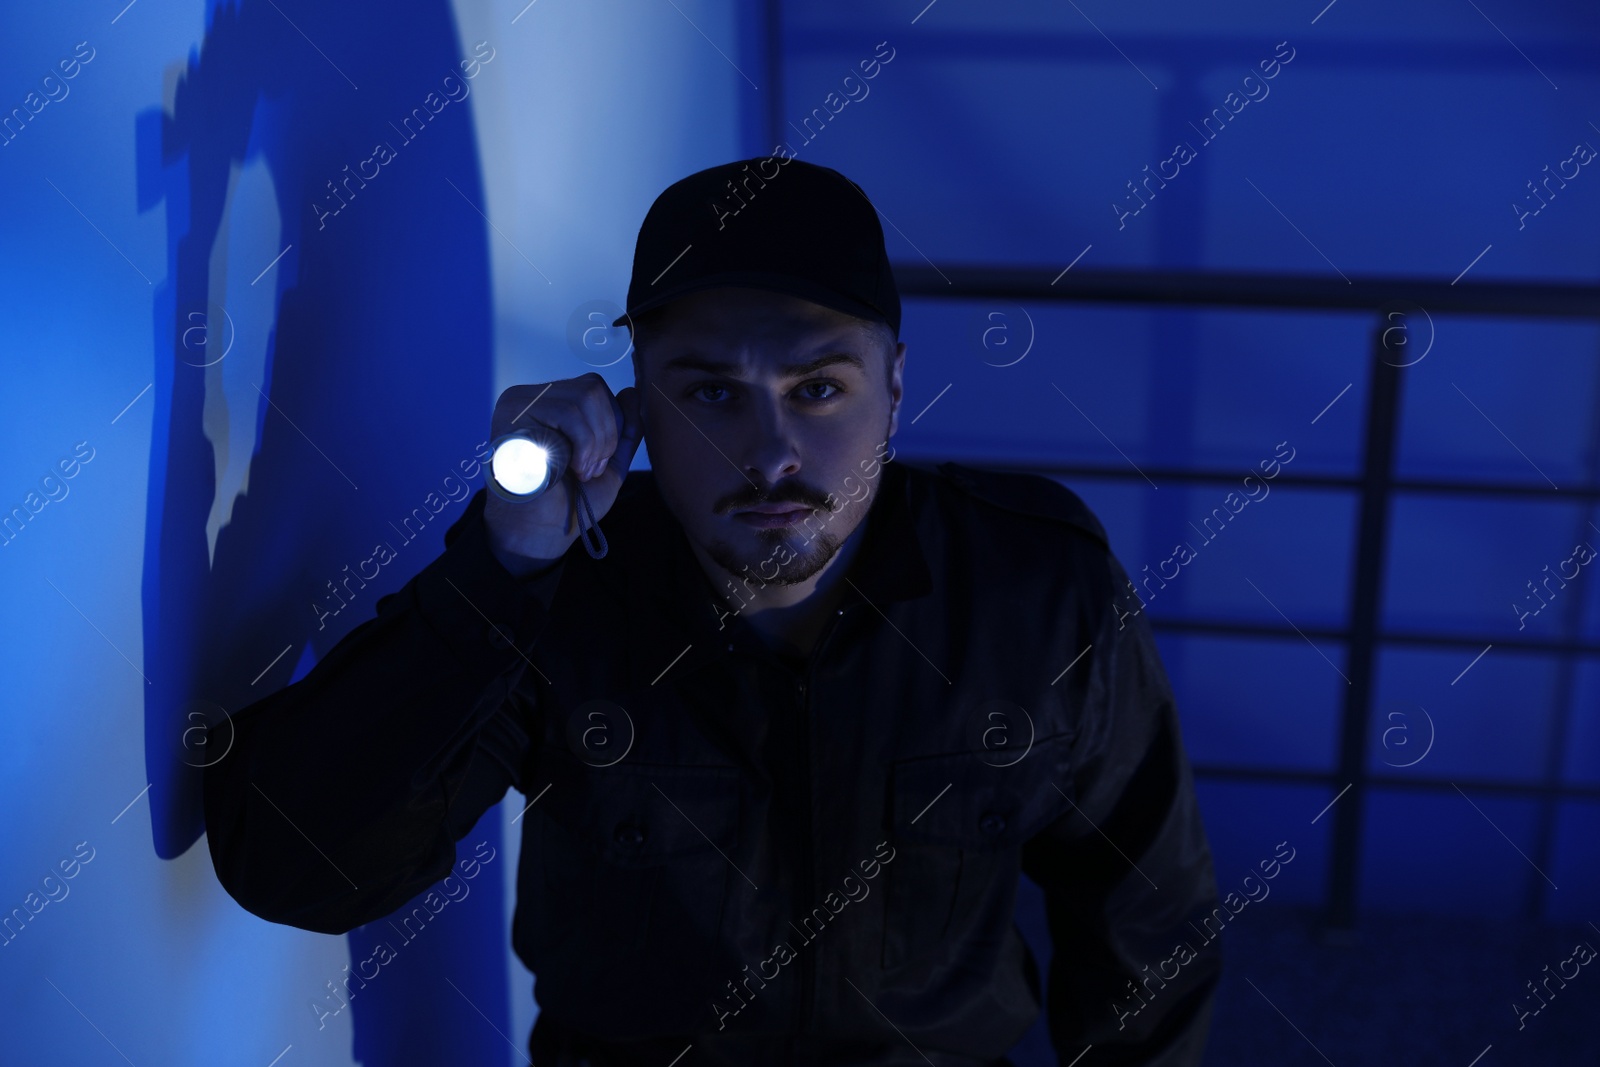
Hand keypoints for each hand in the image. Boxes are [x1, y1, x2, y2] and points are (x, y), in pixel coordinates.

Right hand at [482, 372, 644, 576]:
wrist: (541, 531)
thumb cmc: (569, 500)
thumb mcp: (607, 461)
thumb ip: (622, 429)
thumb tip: (632, 392)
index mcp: (548, 405)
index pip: (593, 388)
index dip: (610, 424)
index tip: (598, 462)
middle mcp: (529, 397)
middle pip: (592, 388)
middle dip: (606, 434)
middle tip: (591, 469)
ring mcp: (519, 403)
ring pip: (584, 398)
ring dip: (595, 443)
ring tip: (581, 471)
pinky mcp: (514, 415)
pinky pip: (569, 414)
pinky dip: (582, 445)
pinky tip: (570, 469)